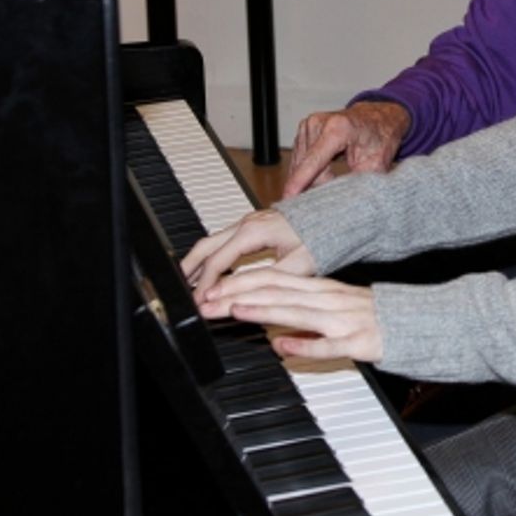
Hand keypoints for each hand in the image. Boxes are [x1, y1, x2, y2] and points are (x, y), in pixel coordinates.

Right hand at [181, 208, 316, 299]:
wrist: (335, 214)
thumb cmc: (321, 236)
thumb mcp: (298, 264)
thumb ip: (268, 280)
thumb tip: (244, 295)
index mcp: (252, 233)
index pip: (218, 262)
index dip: (206, 284)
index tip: (199, 301)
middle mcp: (246, 224)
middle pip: (206, 246)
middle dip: (189, 268)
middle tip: (180, 290)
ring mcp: (249, 222)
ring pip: (213, 241)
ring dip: (199, 261)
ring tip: (189, 281)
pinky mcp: (254, 224)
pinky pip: (224, 239)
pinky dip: (212, 254)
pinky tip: (213, 268)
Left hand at [197, 266, 382, 362]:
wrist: (418, 323)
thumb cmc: (377, 317)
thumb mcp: (337, 306)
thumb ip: (306, 312)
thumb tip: (276, 330)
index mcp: (322, 290)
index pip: (274, 280)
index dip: (241, 283)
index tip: (213, 289)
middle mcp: (329, 300)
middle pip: (278, 292)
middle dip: (240, 295)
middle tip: (208, 301)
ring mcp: (343, 320)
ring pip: (298, 312)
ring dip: (265, 310)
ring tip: (236, 310)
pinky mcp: (359, 342)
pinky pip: (330, 344)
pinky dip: (305, 344)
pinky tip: (283, 345)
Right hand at [283, 101, 410, 196]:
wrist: (377, 117)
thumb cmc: (379, 138)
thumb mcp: (377, 164)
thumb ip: (359, 184)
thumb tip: (341, 203)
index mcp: (338, 129)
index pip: (314, 160)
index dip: (300, 181)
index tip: (288, 197)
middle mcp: (319, 123)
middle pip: (307, 166)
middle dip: (319, 183)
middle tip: (337, 188)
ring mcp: (309, 124)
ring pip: (301, 165)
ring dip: (315, 177)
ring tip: (335, 175)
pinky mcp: (304, 129)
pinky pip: (300, 159)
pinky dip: (311, 170)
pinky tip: (326, 169)